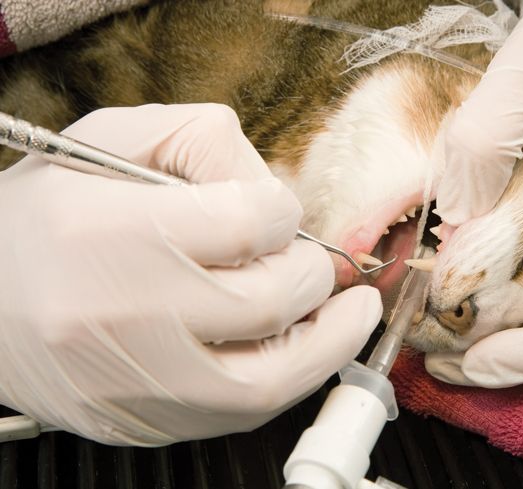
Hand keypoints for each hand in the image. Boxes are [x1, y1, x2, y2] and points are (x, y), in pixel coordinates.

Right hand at [0, 104, 381, 443]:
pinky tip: (302, 347)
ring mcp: (130, 383)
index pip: (245, 225)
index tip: (276, 215)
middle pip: (266, 301)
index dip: (282, 215)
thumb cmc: (48, 218)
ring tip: (352, 313)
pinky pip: (238, 413)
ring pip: (268, 378)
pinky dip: (288, 379)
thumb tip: (275, 193)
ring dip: (331, 343)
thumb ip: (203, 144)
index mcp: (105, 231)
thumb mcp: (112, 143)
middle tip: (311, 264)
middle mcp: (117, 315)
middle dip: (310, 276)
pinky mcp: (140, 421)